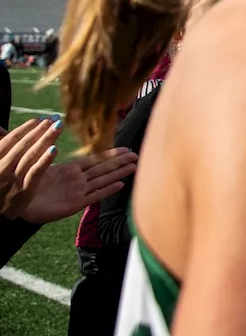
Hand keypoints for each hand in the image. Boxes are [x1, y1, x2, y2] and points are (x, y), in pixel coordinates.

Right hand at [1, 118, 62, 216]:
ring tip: (57, 126)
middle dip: (39, 130)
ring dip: (45, 139)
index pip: (10, 140)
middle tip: (55, 119)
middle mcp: (2, 168)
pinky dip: (44, 161)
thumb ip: (2, 146)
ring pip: (29, 156)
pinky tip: (55, 149)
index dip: (26, 128)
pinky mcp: (23, 192)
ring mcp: (12, 180)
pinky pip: (34, 173)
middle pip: (22, 145)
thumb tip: (0, 128)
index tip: (41, 119)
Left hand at [20, 147, 138, 224]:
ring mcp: (78, 192)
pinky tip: (120, 185)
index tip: (126, 148)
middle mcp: (77, 180)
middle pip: (103, 169)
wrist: (19, 203)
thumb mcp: (40, 163)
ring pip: (102, 180)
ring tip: (134, 167)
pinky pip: (94, 196)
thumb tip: (57, 130)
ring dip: (118, 173)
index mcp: (70, 169)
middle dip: (120, 161)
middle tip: (137, 155)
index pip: (95, 159)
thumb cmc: (27, 183)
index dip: (111, 154)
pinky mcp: (75, 205)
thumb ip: (51, 150)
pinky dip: (107, 190)